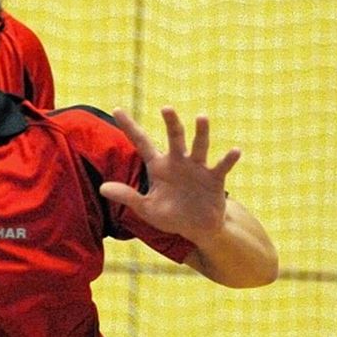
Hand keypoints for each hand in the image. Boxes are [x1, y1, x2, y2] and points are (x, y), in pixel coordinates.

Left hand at [99, 107, 239, 244]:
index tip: (116, 110)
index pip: (141, 142)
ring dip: (201, 132)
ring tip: (201, 117)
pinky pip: (222, 166)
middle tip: (166, 109)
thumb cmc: (170, 216)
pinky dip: (228, 159)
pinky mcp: (215, 178)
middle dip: (171, 122)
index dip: (129, 127)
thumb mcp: (146, 208)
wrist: (197, 228)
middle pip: (174, 137)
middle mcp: (178, 161)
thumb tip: (102, 188)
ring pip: (199, 146)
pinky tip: (234, 151)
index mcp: (158, 166)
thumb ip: (127, 196)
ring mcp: (198, 168)